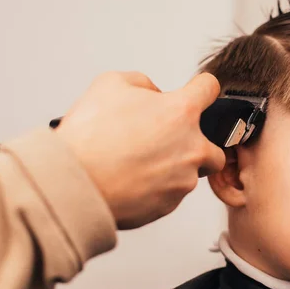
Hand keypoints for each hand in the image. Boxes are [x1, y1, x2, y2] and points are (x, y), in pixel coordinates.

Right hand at [54, 71, 224, 228]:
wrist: (74, 184)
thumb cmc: (89, 136)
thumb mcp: (110, 84)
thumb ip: (142, 83)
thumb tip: (154, 94)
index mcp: (181, 112)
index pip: (209, 89)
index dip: (201, 88)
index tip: (198, 93)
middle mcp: (192, 147)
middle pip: (215, 146)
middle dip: (197, 144)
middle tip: (167, 143)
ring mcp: (183, 180)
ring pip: (191, 173)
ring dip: (174, 168)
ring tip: (139, 164)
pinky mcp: (170, 205)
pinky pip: (171, 194)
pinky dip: (157, 188)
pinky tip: (132, 181)